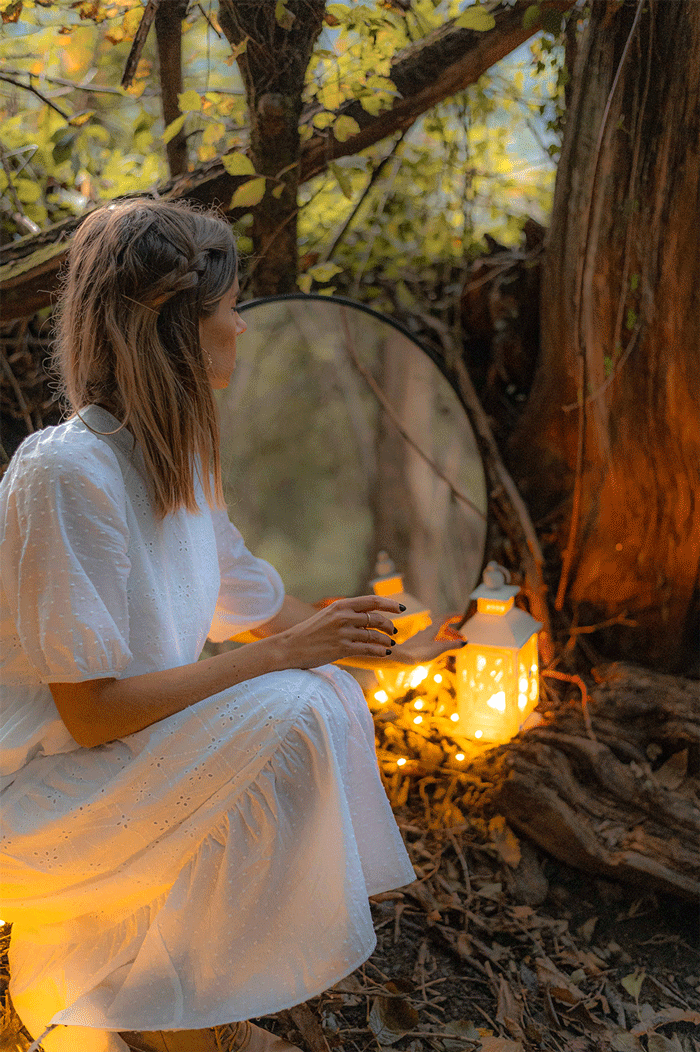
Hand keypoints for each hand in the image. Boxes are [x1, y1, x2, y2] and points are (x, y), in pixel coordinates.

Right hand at [276, 595, 403, 668]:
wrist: (289, 647)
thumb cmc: (309, 632)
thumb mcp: (328, 616)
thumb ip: (347, 614)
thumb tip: (368, 617)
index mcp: (341, 605)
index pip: (372, 601)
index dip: (390, 604)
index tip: (401, 608)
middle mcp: (343, 617)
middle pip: (376, 619)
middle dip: (389, 625)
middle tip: (394, 631)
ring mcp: (343, 633)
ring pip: (374, 635)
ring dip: (386, 640)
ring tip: (391, 643)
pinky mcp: (341, 648)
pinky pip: (367, 649)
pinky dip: (379, 651)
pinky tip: (385, 653)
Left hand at [391, 623, 464, 665]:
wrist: (400, 657)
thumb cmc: (419, 651)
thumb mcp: (439, 648)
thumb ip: (452, 645)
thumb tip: (464, 643)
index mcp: (432, 629)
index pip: (445, 618)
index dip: (454, 616)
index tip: (462, 616)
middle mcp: (427, 631)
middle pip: (442, 628)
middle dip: (453, 632)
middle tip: (463, 638)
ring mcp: (422, 638)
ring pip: (437, 635)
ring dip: (447, 639)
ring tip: (454, 646)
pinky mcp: (418, 645)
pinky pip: (432, 642)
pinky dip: (440, 644)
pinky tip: (441, 651)